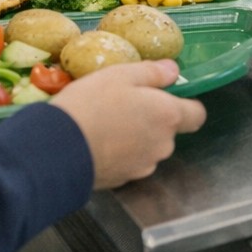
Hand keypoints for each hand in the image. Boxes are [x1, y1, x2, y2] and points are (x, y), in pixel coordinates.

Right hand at [50, 60, 205, 188]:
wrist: (55, 150)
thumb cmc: (92, 104)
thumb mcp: (123, 74)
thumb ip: (154, 72)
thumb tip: (174, 70)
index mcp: (168, 116)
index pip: (197, 115)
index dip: (186, 105)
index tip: (167, 96)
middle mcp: (162, 145)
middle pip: (169, 131)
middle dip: (153, 119)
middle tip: (125, 103)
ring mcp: (142, 166)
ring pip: (148, 147)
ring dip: (136, 136)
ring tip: (106, 121)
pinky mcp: (121, 181)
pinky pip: (128, 162)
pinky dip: (119, 152)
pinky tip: (97, 140)